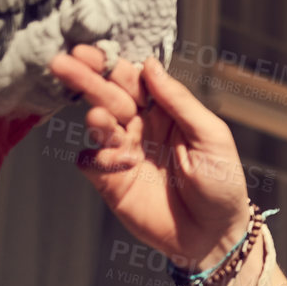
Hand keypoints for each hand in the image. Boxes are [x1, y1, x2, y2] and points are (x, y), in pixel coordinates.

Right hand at [49, 43, 251, 270]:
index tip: (90, 49)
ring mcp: (124, 152)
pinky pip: (90, 161)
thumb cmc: (222, 182)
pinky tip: (107, 158)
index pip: (133, 79)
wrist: (214, 236)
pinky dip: (94, 156)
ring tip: (99, 116)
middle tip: (64, 62)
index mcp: (166, 110)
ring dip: (95, 118)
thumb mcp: (211, 136)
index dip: (112, 64)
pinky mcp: (111, 181)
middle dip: (87, 79)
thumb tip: (149, 65)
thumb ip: (180, 102)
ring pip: (98, 125)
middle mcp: (141, 127)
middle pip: (109, 95)